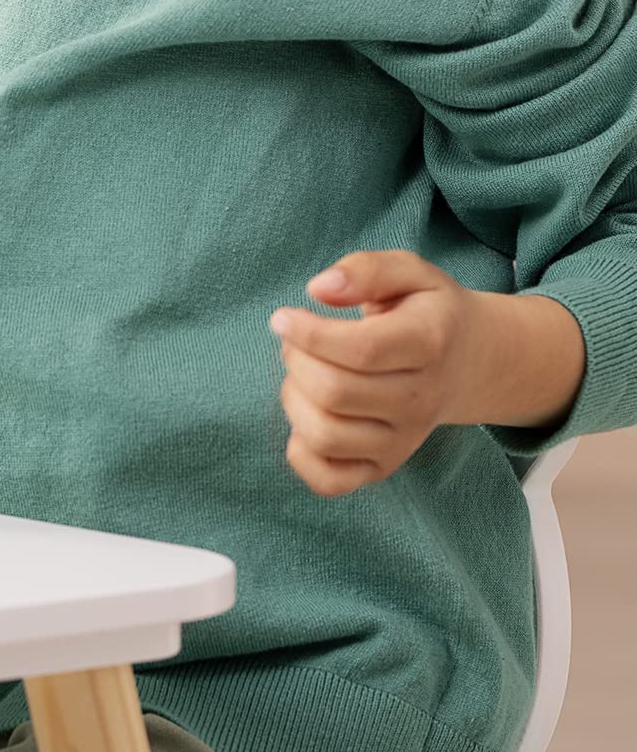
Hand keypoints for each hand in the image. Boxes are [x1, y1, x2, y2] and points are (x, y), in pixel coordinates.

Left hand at [271, 250, 486, 496]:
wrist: (469, 363)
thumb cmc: (425, 310)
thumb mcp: (409, 271)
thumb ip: (365, 270)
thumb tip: (318, 289)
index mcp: (427, 345)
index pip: (360, 350)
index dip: (308, 333)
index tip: (282, 317)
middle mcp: (419, 401)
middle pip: (335, 392)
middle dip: (296, 358)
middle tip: (295, 339)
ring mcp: (402, 441)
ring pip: (325, 435)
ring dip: (293, 397)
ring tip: (302, 371)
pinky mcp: (384, 467)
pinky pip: (329, 481)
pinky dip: (300, 452)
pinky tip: (306, 411)